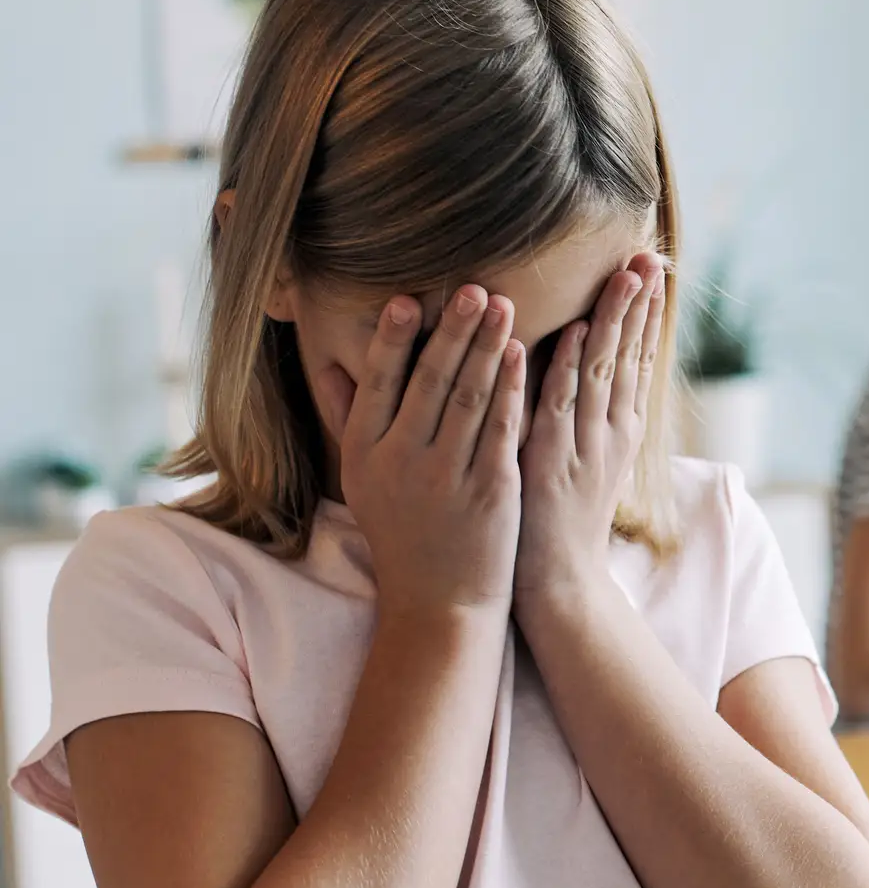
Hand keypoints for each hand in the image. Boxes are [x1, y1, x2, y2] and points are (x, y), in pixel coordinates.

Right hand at [326, 286, 525, 617]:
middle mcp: (400, 462)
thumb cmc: (403, 531)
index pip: (378, 383)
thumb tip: (328, 365)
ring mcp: (447, 476)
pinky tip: (522, 354)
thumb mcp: (361, 479)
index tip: (407, 297)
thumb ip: (347, 418)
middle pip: (429, 381)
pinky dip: (511, 387)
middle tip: (471, 286)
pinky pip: (502, 427)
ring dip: (487, 346)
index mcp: (364, 453)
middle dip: (451, 329)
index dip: (392, 339)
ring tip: (501, 305)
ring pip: (470, 397)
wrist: (441, 601)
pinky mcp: (490, 489)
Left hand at [514, 254, 667, 608]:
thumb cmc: (561, 521)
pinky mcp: (555, 459)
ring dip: (617, 322)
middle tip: (651, 257)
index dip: (646, 315)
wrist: (559, 582)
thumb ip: (585, 417)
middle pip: (631, 357)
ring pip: (605, 372)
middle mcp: (612, 432)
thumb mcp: (584, 462)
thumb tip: (581, 372)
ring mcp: (586, 444)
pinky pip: (565, 404)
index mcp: (620, 430)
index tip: (653, 271)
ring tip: (627, 275)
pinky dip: (574, 366)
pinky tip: (581, 331)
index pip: (638, 360)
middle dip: (641, 305)